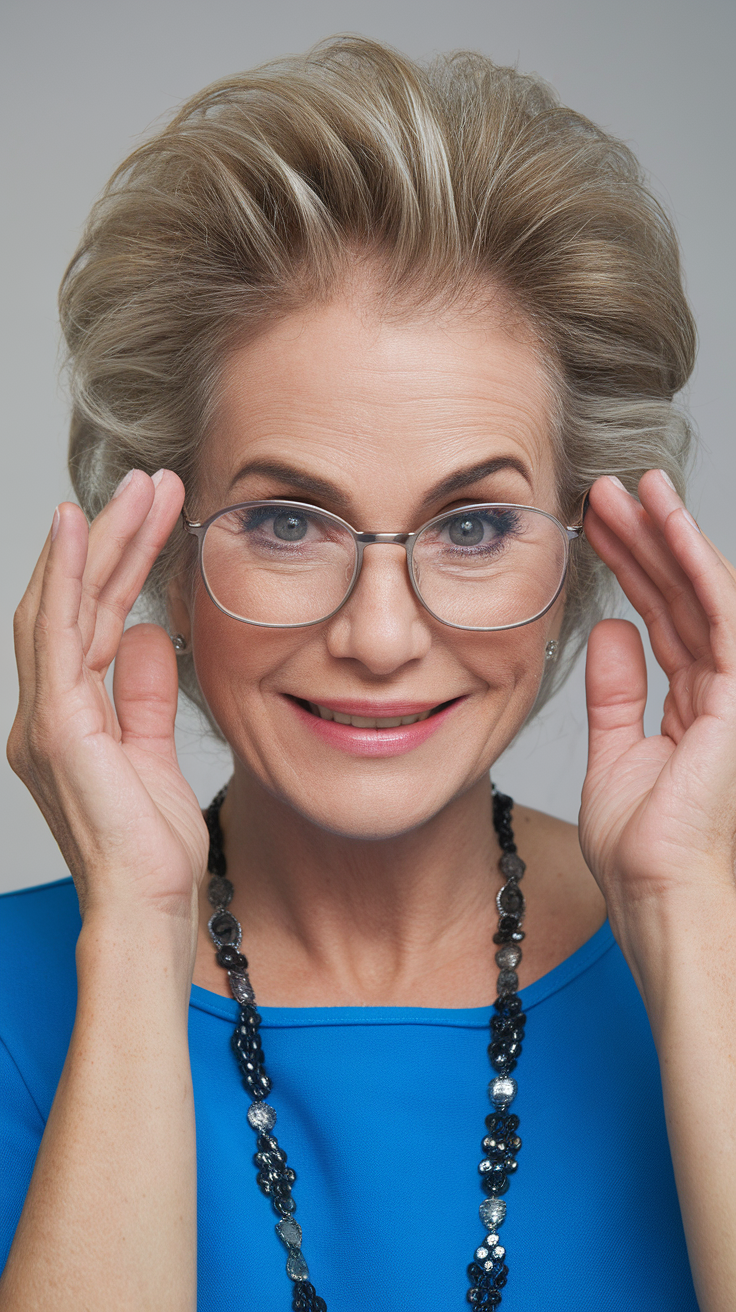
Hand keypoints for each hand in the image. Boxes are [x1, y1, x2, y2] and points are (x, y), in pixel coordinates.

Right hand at [8, 470, 208, 929]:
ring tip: (135, 490)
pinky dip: (66, 577)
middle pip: (75, 602)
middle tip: (151, 484)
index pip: (95, 620)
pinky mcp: (56, 728)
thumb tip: (151, 636)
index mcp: (69, 717)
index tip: (157, 516)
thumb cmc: (153, 848)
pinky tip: (80, 529)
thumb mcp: (154, 754)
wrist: (149, 908)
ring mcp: (45, 718)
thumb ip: (146, 696)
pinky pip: (57, 636)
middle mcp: (47, 711)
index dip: (122, 564)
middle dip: (113, 538)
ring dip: (98, 542)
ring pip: (63, 606)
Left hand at [579, 470, 735, 928]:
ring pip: (703, 593)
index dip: (630, 569)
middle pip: (682, 596)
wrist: (660, 892)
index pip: (663, 617)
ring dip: (667, 536)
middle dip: (644, 540)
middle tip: (606, 493)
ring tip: (633, 488)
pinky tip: (668, 523)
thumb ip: (616, 689)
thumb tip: (611, 631)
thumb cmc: (642, 846)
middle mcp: (722, 689)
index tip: (594, 528)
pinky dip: (695, 563)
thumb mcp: (616, 750)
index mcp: (694, 704)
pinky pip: (721, 612)